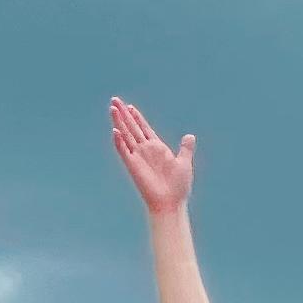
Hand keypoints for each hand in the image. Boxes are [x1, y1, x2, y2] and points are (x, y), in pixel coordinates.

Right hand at [108, 99, 195, 216]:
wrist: (171, 202)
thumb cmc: (178, 186)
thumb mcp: (184, 163)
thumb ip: (185, 149)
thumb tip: (190, 136)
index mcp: (157, 148)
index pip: (144, 128)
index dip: (137, 117)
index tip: (130, 106)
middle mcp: (145, 150)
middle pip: (132, 127)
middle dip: (124, 113)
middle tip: (115, 99)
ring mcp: (138, 156)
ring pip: (126, 134)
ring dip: (119, 122)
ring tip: (113, 108)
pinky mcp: (133, 165)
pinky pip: (124, 151)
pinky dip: (119, 141)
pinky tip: (115, 131)